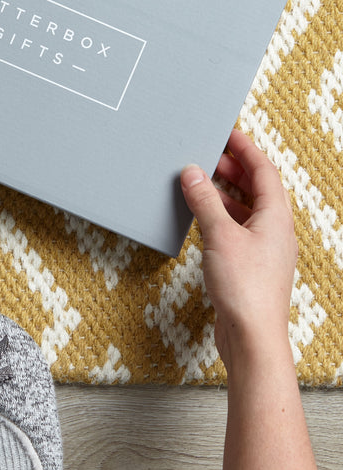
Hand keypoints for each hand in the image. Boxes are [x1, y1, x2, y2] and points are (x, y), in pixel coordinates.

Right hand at [180, 129, 297, 369]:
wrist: (252, 336)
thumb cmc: (245, 289)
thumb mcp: (219, 235)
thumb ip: (205, 201)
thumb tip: (193, 173)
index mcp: (276, 218)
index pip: (264, 171)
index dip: (246, 149)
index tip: (228, 133)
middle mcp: (274, 230)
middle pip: (257, 188)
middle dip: (234, 168)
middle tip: (210, 153)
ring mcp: (263, 248)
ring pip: (246, 208)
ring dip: (225, 191)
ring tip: (201, 179)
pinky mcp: (249, 264)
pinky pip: (236, 227)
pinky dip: (220, 214)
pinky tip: (202, 214)